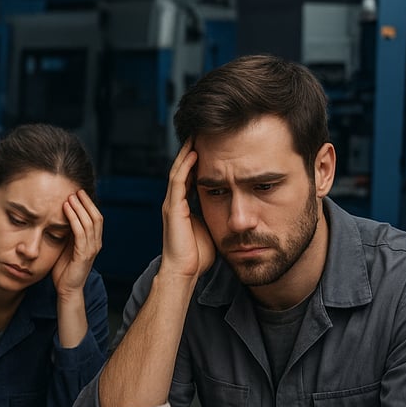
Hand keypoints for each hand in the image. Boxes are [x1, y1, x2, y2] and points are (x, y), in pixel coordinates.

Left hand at [50, 189, 103, 299]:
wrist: (67, 289)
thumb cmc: (65, 269)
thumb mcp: (67, 246)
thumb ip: (69, 233)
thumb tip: (62, 216)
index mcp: (93, 241)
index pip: (96, 217)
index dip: (89, 204)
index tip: (78, 192)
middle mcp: (96, 243)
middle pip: (96, 217)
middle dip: (86, 202)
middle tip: (76, 190)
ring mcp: (91, 249)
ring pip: (90, 223)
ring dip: (79, 208)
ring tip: (70, 197)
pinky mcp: (84, 255)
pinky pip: (80, 233)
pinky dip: (74, 218)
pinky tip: (67, 210)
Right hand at [161, 142, 214, 280]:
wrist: (185, 272)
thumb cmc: (198, 257)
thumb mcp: (211, 230)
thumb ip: (217, 217)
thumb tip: (234, 210)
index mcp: (182, 207)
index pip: (190, 177)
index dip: (198, 162)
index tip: (211, 147)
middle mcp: (175, 203)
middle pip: (182, 169)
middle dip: (191, 151)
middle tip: (202, 133)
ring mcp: (172, 204)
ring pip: (178, 170)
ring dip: (187, 152)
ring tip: (197, 136)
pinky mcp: (172, 209)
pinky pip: (178, 181)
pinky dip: (186, 166)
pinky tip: (195, 153)